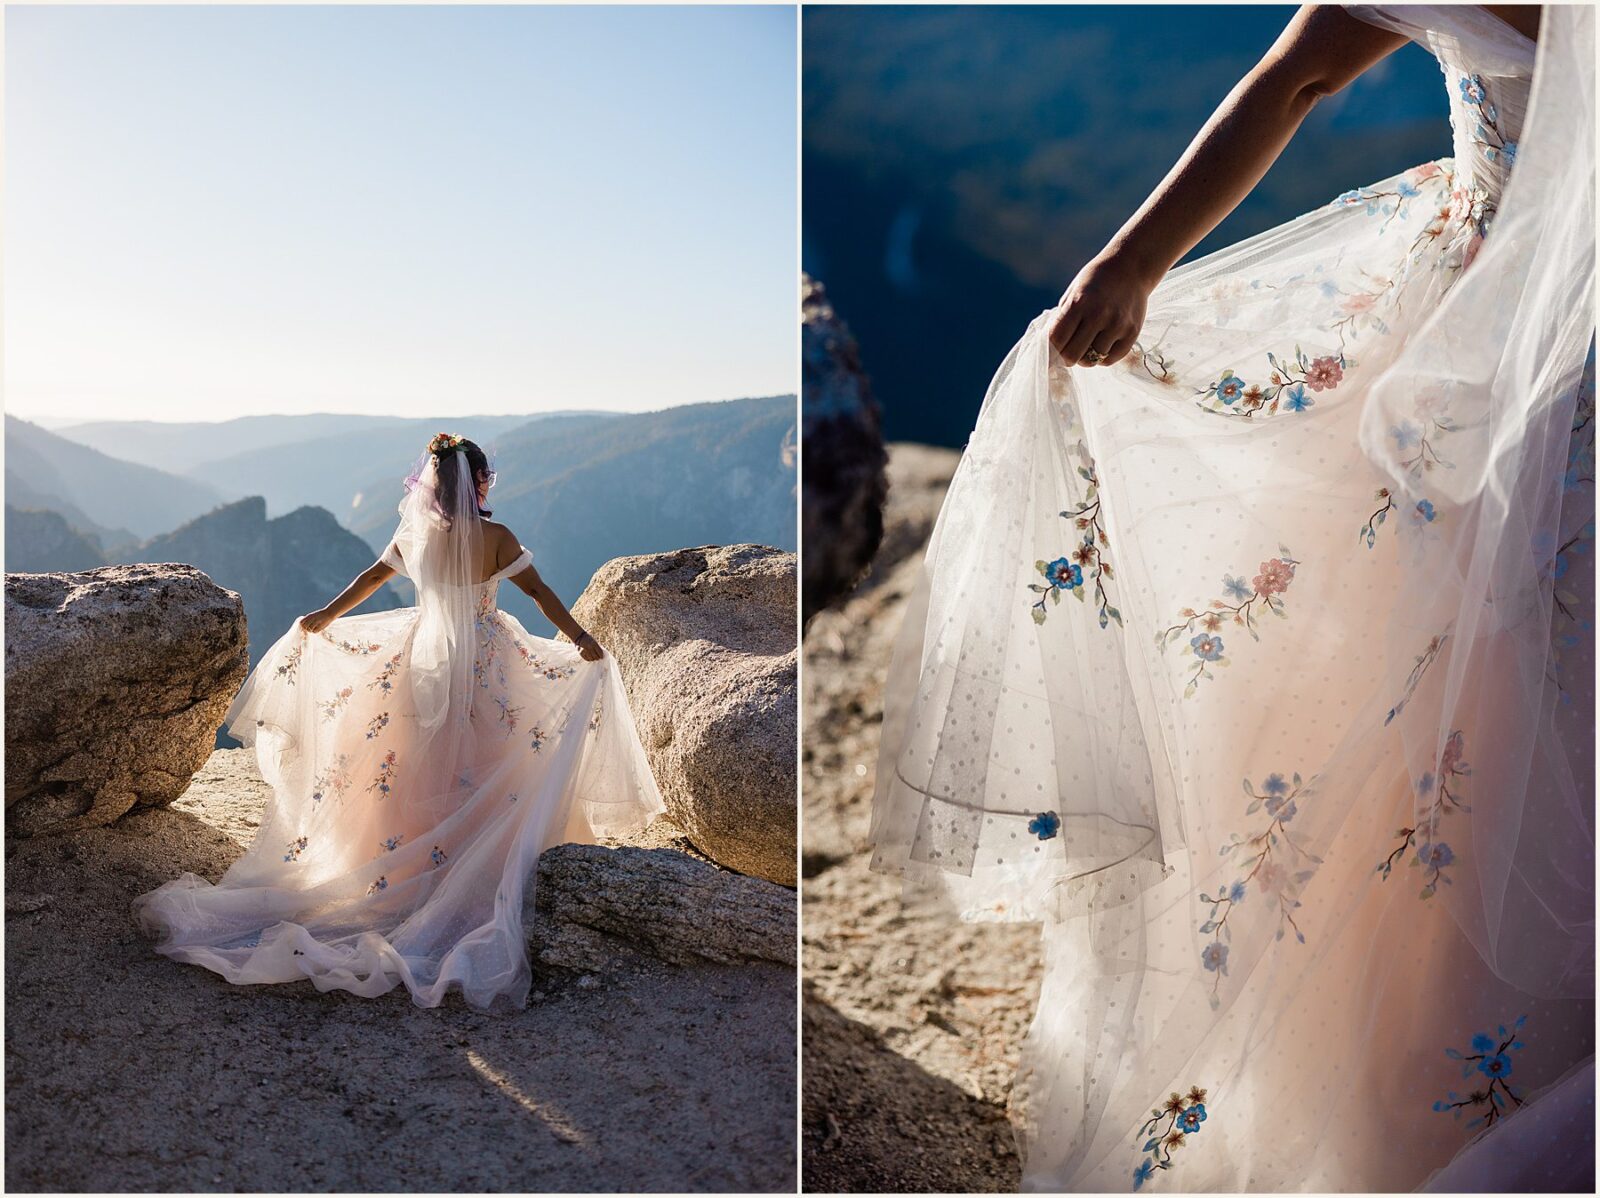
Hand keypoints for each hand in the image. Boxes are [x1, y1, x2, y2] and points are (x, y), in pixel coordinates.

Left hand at [299, 608, 333, 633]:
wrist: (329, 613)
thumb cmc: (321, 614)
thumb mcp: (313, 615)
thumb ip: (308, 619)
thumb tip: (303, 625)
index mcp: (309, 616)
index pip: (301, 623)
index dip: (302, 625)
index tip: (305, 626)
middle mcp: (311, 619)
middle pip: (304, 627)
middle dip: (306, 628)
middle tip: (310, 627)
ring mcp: (316, 622)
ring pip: (309, 630)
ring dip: (311, 630)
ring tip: (315, 627)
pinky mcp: (320, 626)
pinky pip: (314, 631)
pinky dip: (315, 631)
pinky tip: (318, 628)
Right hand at [575, 631, 604, 661]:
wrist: (579, 636)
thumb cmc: (588, 639)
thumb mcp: (594, 641)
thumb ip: (597, 647)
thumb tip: (601, 655)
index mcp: (594, 643)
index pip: (600, 652)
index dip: (601, 656)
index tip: (602, 657)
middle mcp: (589, 647)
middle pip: (596, 657)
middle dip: (597, 658)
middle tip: (598, 658)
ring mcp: (585, 651)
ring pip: (591, 659)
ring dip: (593, 659)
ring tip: (593, 657)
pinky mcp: (581, 653)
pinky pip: (587, 659)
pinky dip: (589, 659)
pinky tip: (590, 657)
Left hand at [1048, 251, 1158, 367]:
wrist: (1131, 267)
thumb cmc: (1096, 280)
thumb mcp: (1073, 292)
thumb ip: (1062, 318)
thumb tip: (1050, 347)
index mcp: (1079, 303)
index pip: (1056, 340)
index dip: (1050, 351)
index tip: (1050, 354)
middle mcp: (1098, 315)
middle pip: (1072, 355)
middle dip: (1066, 358)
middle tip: (1067, 353)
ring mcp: (1117, 325)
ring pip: (1092, 360)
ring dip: (1086, 357)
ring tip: (1086, 345)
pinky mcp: (1132, 332)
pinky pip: (1110, 359)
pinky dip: (1102, 358)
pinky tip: (1100, 346)